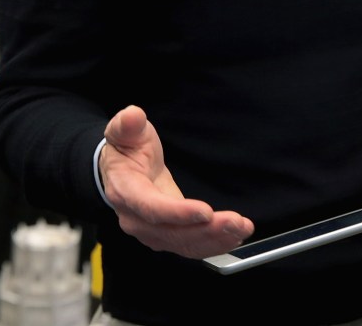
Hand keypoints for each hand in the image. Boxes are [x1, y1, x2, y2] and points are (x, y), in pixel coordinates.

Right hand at [100, 105, 253, 257]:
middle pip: (171, 232)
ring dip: (214, 240)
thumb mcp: (124, 131)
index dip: (178, 212)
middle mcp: (135, 219)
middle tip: (236, 223)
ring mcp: (150, 231)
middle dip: (205, 230)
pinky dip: (212, 245)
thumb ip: (127, 125)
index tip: (206, 211)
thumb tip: (132, 116)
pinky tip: (234, 238)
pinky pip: (188, 246)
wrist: (119, 171)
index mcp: (125, 191)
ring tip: (242, 230)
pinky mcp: (165, 235)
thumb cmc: (126, 150)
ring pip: (183, 243)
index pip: (151, 207)